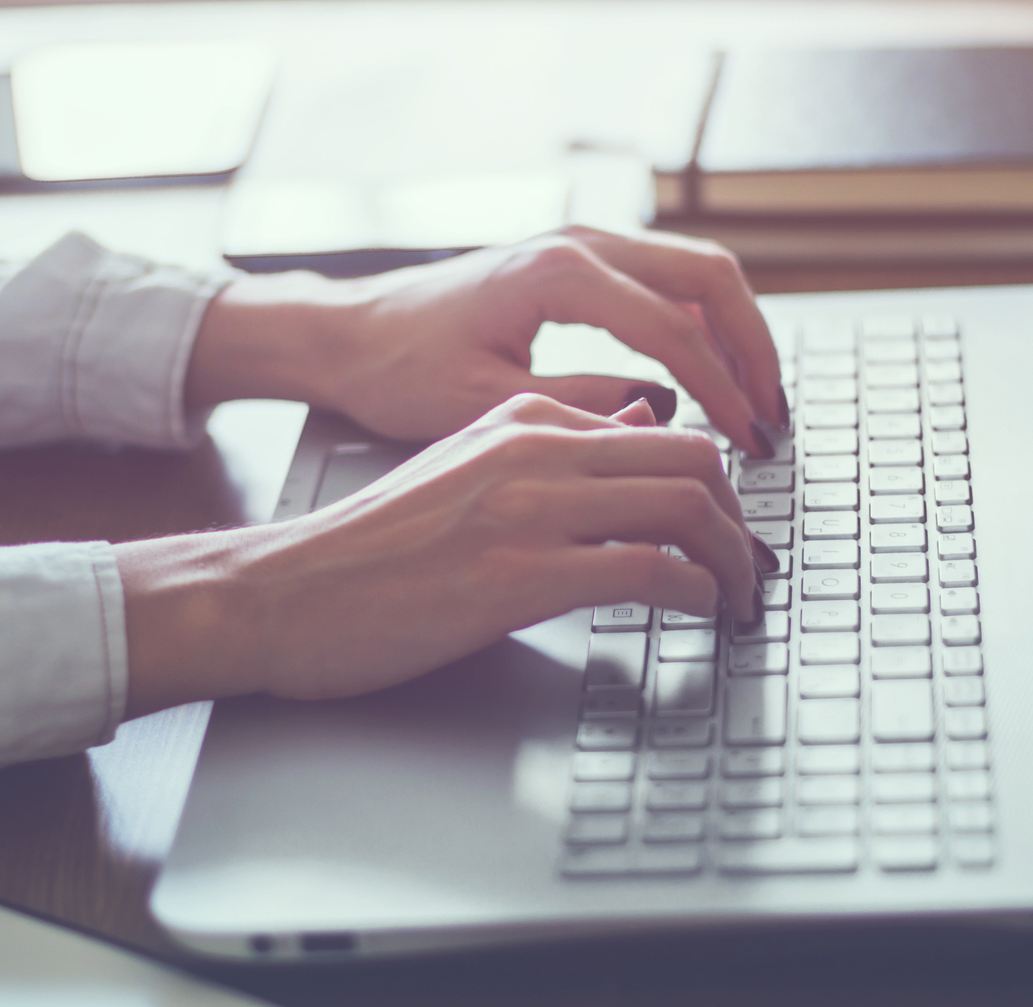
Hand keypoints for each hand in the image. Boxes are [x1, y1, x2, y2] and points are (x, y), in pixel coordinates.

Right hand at [115, 394, 758, 713]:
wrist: (282, 592)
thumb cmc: (368, 547)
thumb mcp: (463, 466)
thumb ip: (551, 445)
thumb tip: (639, 424)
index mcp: (522, 418)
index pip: (663, 429)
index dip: (718, 484)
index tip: (730, 529)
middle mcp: (533, 449)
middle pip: (693, 459)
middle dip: (742, 520)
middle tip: (750, 568)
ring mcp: (527, 510)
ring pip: (684, 507)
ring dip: (733, 561)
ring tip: (738, 600)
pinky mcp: (518, 577)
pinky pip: (647, 570)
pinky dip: (694, 593)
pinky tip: (696, 614)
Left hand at [185, 226, 788, 457]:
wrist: (351, 333)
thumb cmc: (399, 370)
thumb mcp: (486, 405)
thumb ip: (580, 408)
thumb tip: (661, 415)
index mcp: (558, 274)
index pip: (674, 329)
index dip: (723, 390)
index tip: (749, 442)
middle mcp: (580, 242)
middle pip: (711, 278)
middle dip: (754, 351)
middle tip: (773, 419)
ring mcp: (584, 243)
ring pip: (699, 272)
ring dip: (738, 335)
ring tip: (758, 404)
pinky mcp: (582, 261)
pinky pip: (670, 281)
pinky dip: (707, 324)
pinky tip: (715, 379)